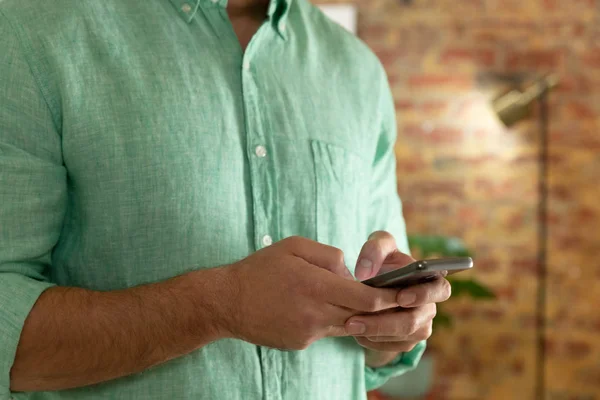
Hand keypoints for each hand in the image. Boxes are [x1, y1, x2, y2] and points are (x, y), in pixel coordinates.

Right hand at [219, 236, 401, 350]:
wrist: (227, 302)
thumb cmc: (260, 269)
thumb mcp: (293, 246)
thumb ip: (329, 255)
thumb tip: (350, 272)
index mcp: (316, 285)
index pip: (365, 298)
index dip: (389, 297)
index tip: (406, 293)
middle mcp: (316, 313)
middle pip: (361, 315)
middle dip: (379, 308)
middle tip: (393, 299)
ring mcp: (308, 332)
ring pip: (344, 324)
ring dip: (353, 313)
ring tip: (346, 298)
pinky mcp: (301, 343)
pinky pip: (325, 331)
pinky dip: (327, 319)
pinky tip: (310, 307)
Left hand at [349, 232, 450, 365]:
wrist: (373, 284)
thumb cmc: (382, 260)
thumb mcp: (379, 245)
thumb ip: (375, 249)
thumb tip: (365, 271)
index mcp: (431, 281)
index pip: (441, 290)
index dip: (423, 295)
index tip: (400, 297)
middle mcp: (429, 306)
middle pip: (414, 322)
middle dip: (384, 322)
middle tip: (356, 321)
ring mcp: (420, 327)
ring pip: (401, 337)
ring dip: (374, 332)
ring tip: (349, 325)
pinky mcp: (406, 341)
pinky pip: (391, 347)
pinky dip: (372, 341)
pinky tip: (356, 331)